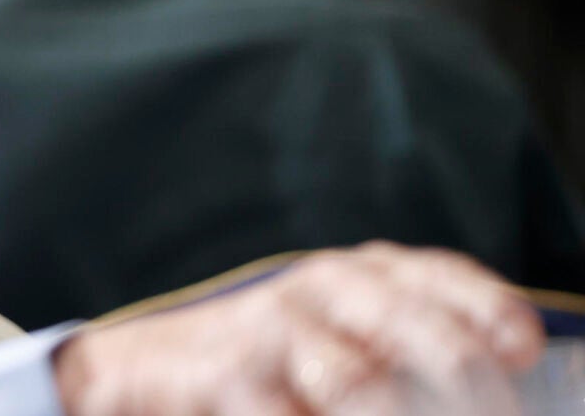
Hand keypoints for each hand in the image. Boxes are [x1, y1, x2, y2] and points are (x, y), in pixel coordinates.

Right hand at [53, 241, 545, 414]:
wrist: (144, 366)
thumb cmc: (265, 358)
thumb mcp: (333, 329)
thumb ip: (405, 340)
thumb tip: (494, 382)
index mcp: (356, 273)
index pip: (439, 277)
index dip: (490, 313)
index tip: (518, 351)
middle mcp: (317, 289)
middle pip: (418, 329)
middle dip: (467, 388)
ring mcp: (269, 330)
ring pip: (359, 385)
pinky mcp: (224, 377)